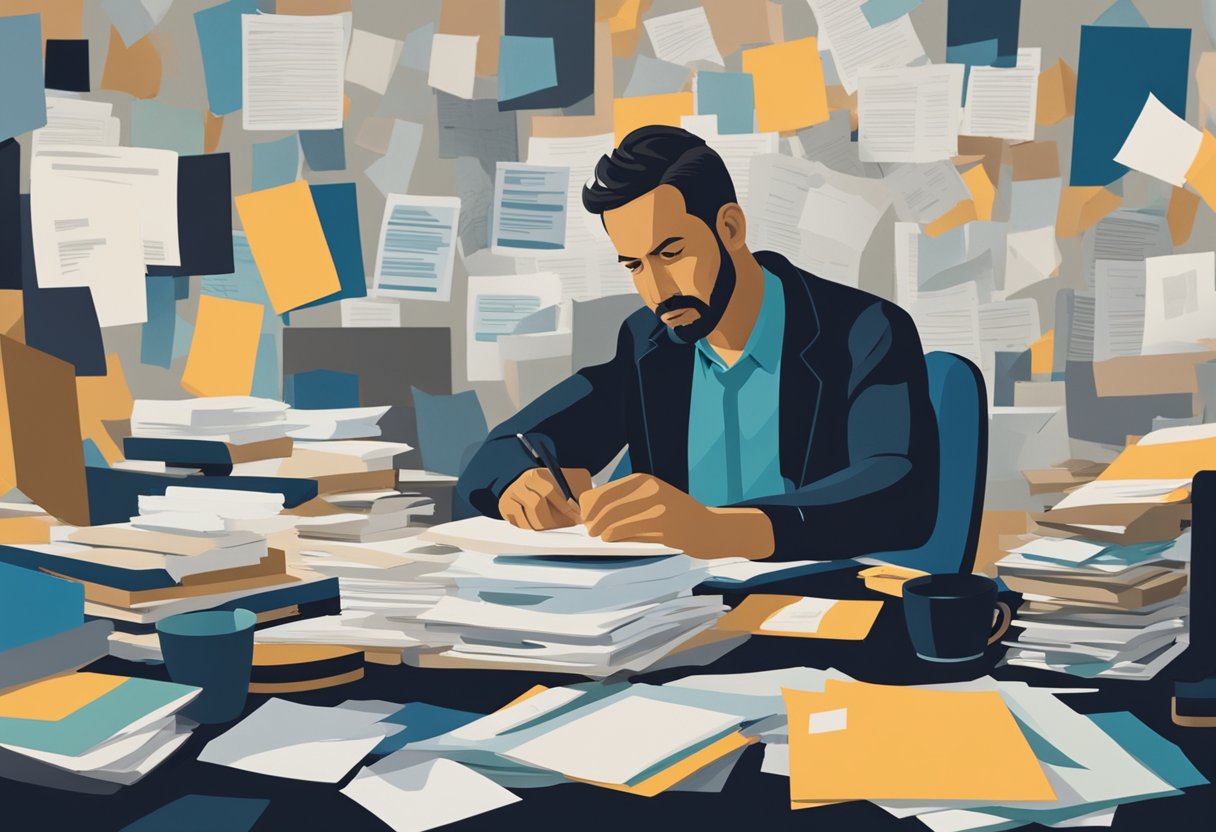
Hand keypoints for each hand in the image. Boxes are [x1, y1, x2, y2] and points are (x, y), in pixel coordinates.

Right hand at [499, 467, 591, 529]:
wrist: (522, 482)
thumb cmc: (549, 485)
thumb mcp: (565, 479)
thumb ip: (577, 488)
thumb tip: (585, 506)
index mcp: (537, 474)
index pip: (550, 490)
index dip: (565, 506)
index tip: (576, 517)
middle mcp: (522, 483)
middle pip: (536, 505)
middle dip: (554, 519)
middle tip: (565, 524)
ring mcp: (512, 495)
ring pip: (528, 518)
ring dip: (544, 525)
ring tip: (552, 524)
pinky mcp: (506, 507)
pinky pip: (520, 524)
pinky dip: (531, 527)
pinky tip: (538, 523)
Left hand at [580, 474, 774, 558]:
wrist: (711, 528)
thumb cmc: (680, 517)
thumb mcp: (655, 498)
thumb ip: (629, 503)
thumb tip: (596, 515)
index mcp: (644, 481)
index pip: (604, 491)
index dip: (589, 506)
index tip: (585, 517)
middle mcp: (649, 490)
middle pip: (605, 504)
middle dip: (592, 519)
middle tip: (589, 530)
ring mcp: (656, 507)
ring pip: (614, 518)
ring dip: (600, 528)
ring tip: (597, 535)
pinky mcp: (661, 526)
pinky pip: (628, 530)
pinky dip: (614, 535)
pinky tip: (609, 538)